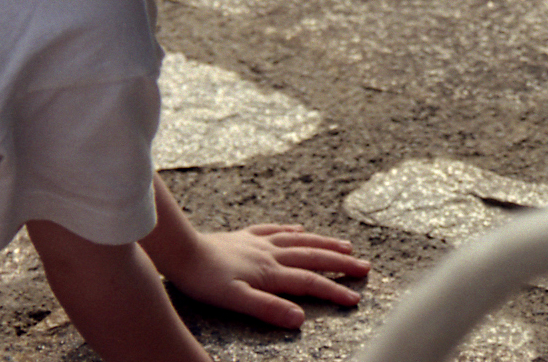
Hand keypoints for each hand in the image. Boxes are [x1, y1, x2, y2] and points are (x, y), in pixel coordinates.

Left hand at [157, 223, 369, 329]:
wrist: (182, 252)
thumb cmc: (206, 280)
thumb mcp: (236, 300)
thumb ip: (269, 308)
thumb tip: (300, 319)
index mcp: (270, 271)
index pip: (310, 283)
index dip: (334, 290)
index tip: (356, 298)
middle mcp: (270, 253)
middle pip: (312, 257)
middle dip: (340, 263)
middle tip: (365, 266)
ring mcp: (257, 242)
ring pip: (299, 240)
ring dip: (323, 243)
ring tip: (345, 245)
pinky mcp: (244, 236)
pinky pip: (274, 230)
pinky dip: (291, 230)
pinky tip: (298, 228)